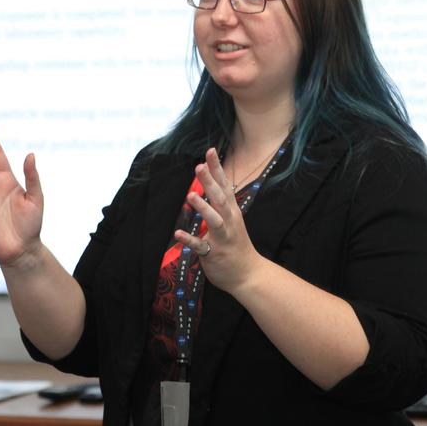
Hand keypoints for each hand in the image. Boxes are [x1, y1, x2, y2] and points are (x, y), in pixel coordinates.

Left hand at [173, 148, 263, 291]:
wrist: (248, 274)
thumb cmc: (236, 245)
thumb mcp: (232, 220)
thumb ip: (221, 204)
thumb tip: (211, 183)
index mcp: (232, 212)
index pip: (225, 185)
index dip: (217, 169)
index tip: (210, 151)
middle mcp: (229, 221)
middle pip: (220, 198)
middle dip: (210, 182)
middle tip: (199, 166)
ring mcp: (223, 237)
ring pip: (214, 220)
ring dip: (203, 208)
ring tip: (191, 195)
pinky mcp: (214, 253)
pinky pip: (201, 246)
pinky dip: (190, 239)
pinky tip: (178, 233)